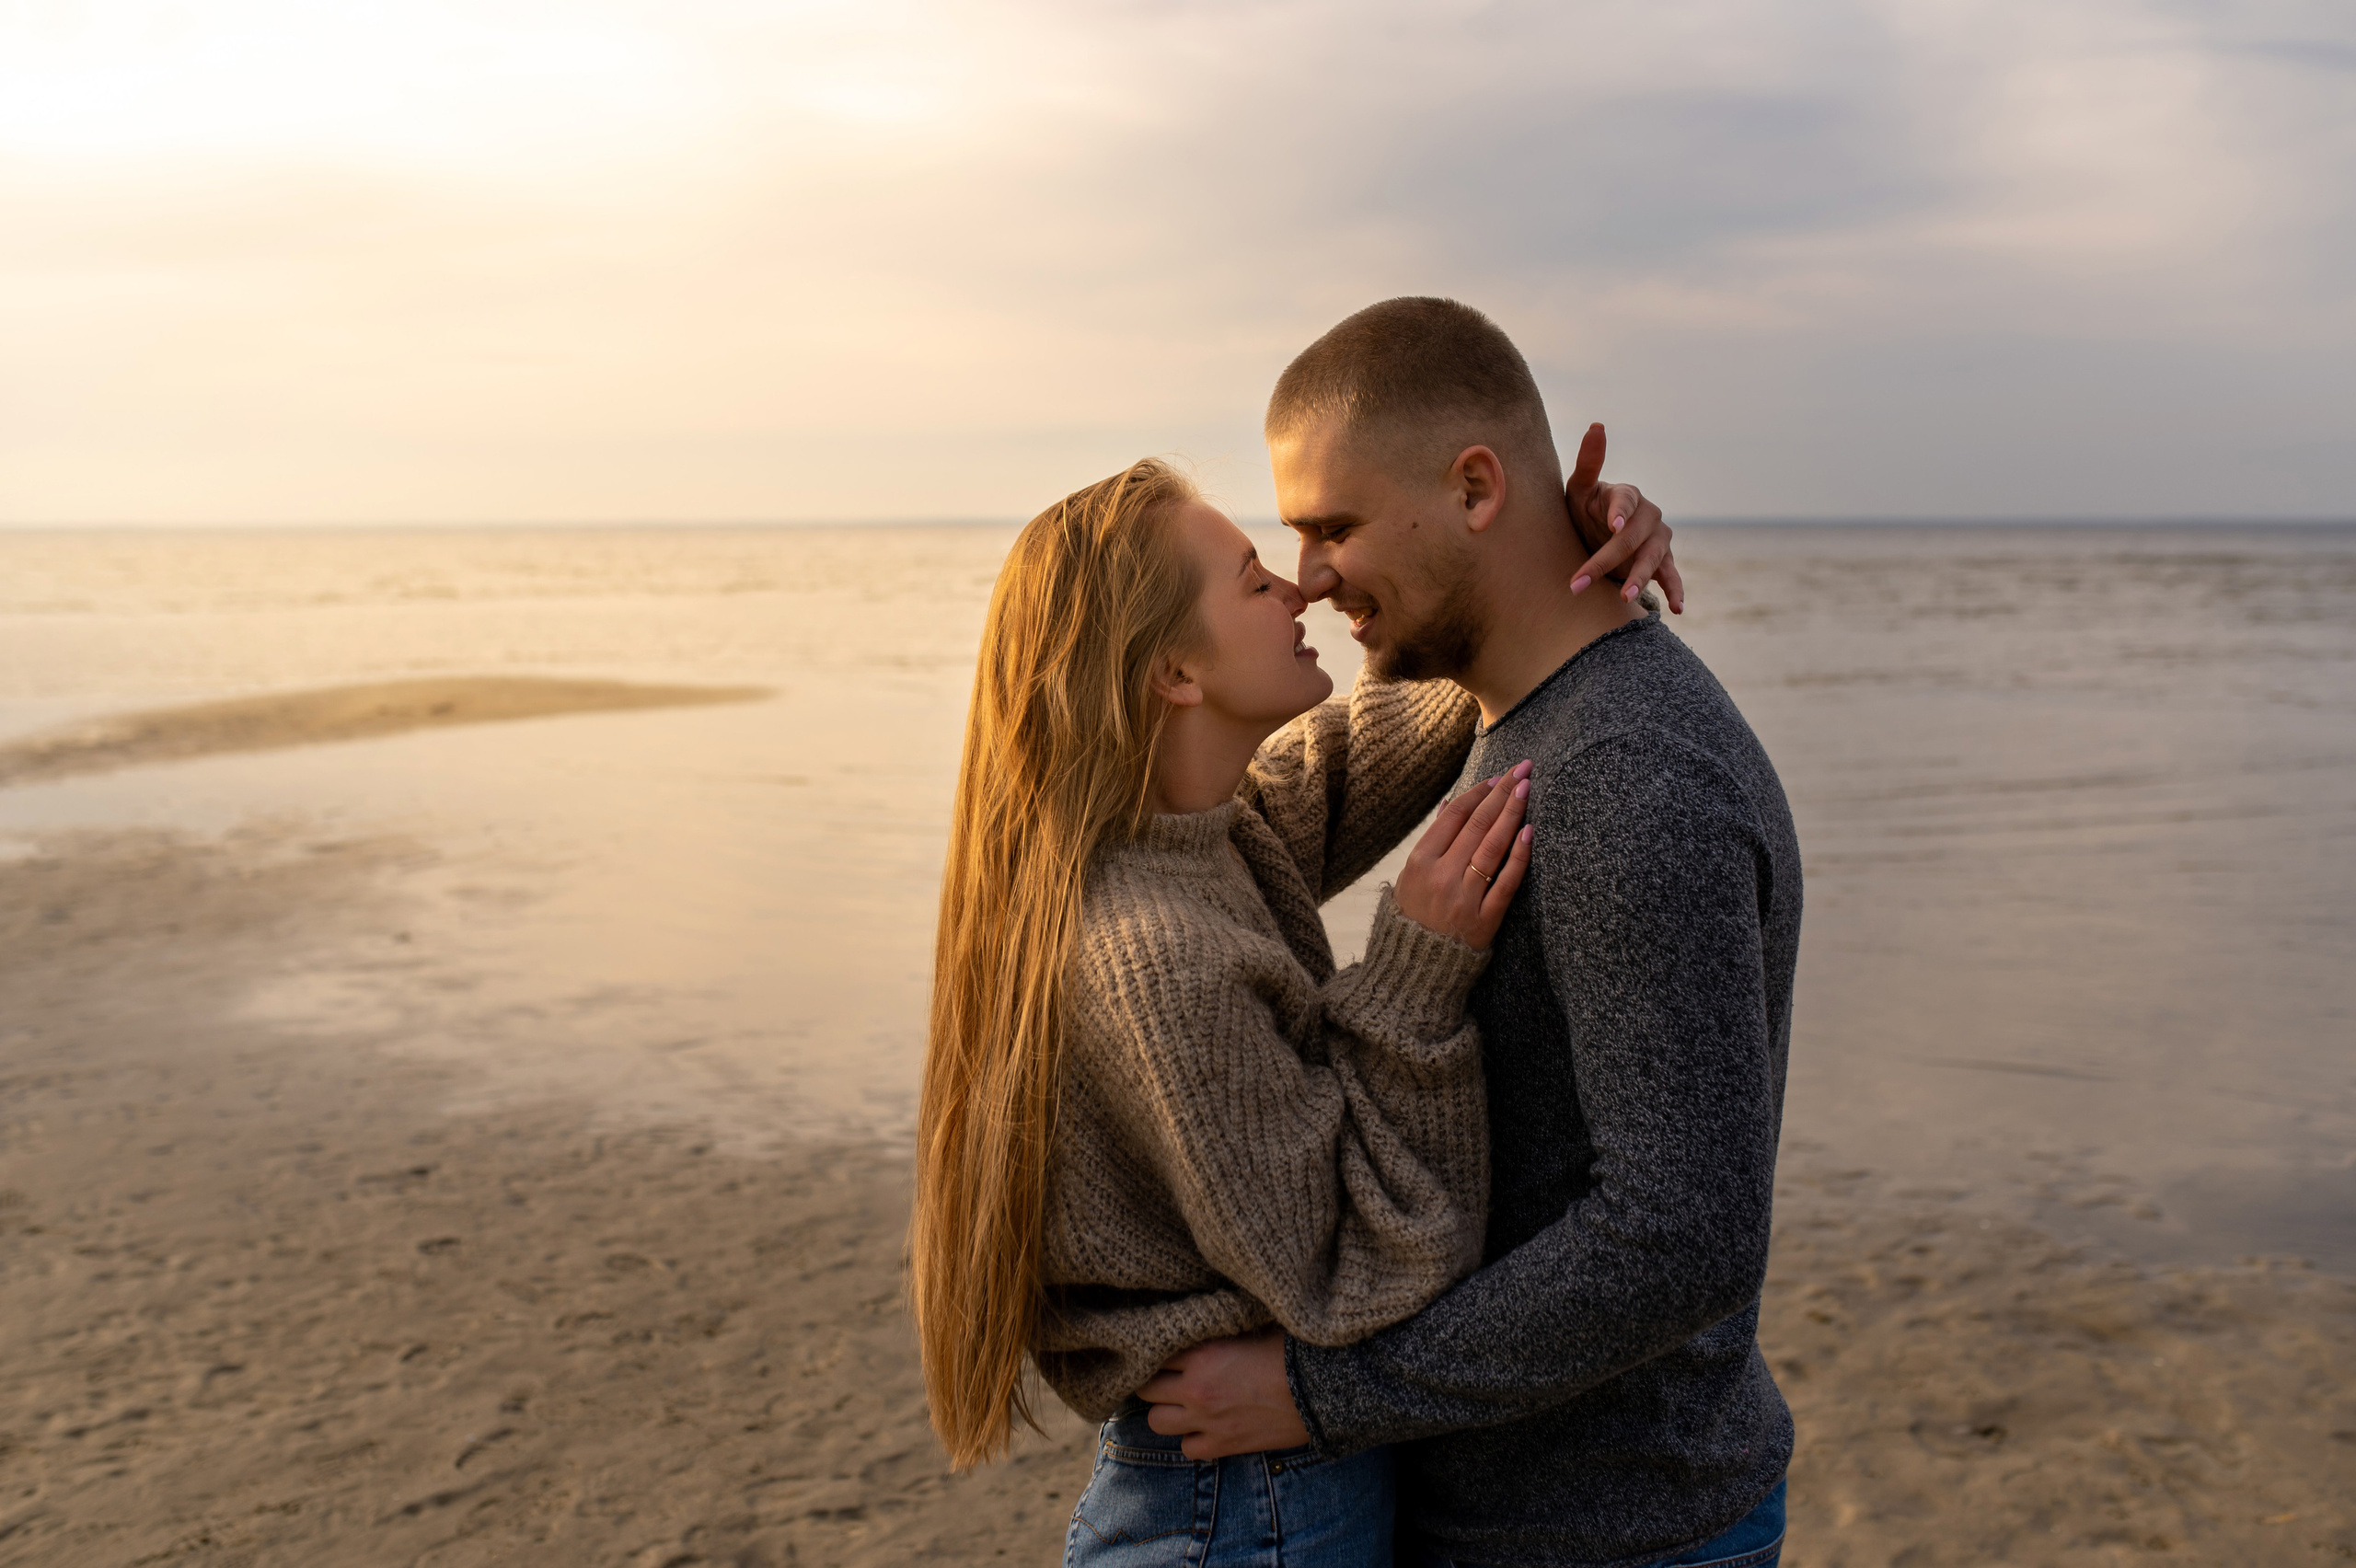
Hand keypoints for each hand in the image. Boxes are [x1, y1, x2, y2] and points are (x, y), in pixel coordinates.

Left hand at [1137, 1329, 1306, 1459]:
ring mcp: (1206, 1420)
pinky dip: (1193, 1440)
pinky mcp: (1222, 1445)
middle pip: (1146, 1389)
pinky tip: (1206, 1428)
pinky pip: (1187, 1449)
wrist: (1319, 1391)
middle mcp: (1195, 1388)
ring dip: (1167, 1412)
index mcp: (1202, 1353)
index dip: (1158, 1353)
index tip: (1164, 1353)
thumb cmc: (1290, 1351)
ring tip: (1182, 1405)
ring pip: (1156, 1422)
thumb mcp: (1250, 1327)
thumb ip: (1220, 1327)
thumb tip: (1206, 1319)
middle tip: (1168, 1379)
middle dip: (1154, 1383)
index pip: (1155, 1353)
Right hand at [1390, 762, 1532, 949]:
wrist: (1416, 969)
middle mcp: (1442, 875)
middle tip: (1523, 769)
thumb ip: (1433, 840)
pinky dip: (1519, 856)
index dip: (1479, 793)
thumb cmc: (1413, 917)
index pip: (1455, 816)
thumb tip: (1451, 803)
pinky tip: (1529, 832)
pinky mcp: (1485, 919)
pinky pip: (1507, 882)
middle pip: (1478, 824)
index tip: (1498, 777)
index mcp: (1420, 861)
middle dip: (1502, 793)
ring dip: (1513, 813)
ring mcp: (1465, 897)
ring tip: (1527, 789)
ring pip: (1493, 846)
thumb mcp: (1411, 876)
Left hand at [1564, 422, 1683, 613]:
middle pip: (1631, 538)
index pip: (1625, 501)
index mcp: (1627, 495)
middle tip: (1579, 582)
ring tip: (1624, 599)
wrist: (1597, 535)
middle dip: (1605, 560)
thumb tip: (1597, 425)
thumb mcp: (1579, 489)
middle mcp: (1648, 515)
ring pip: (1653, 559)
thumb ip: (1589, 461)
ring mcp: (1659, 539)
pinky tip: (1677, 609)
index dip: (1619, 512)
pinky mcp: (1663, 561)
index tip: (1612, 526)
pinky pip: (1672, 576)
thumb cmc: (1586, 509)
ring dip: (1639, 579)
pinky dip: (1676, 590)